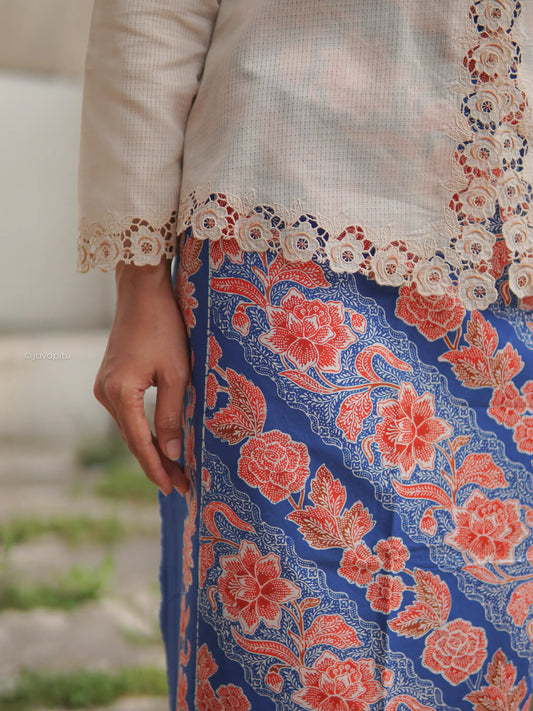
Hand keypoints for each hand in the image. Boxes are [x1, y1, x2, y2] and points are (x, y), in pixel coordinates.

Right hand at [94, 261, 190, 494]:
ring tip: (175, 470)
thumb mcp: (176, 373)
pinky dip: (144, 430)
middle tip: (182, 486)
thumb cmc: (164, 327)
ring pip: (129, 428)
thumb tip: (173, 453)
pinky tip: (160, 441)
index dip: (158, 468)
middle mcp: (105, 393)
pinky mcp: (111, 379)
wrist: (143, 292)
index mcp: (119, 393)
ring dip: (151, 448)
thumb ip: (172, 414)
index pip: (141, 442)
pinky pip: (128, 414)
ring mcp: (105, 386)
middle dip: (157, 463)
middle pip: (133, 439)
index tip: (176, 488)